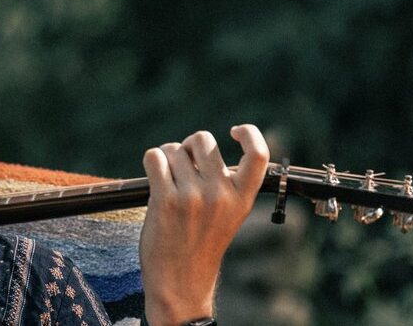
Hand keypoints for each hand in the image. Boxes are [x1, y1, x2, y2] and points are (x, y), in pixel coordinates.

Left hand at [139, 124, 268, 324]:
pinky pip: (154, 158)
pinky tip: (155, 178)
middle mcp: (220, 195)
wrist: (180, 282)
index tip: (233, 131)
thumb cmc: (200, 243)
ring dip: (167, 158)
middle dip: (189, 146)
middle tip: (184, 164)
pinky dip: (152, 162)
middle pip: (203, 140)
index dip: (249, 133)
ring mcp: (193, 197)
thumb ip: (224, 182)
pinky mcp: (166, 200)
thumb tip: (203, 144)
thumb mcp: (227, 214)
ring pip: (173, 149)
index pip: (259, 154)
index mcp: (242, 198)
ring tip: (168, 180)